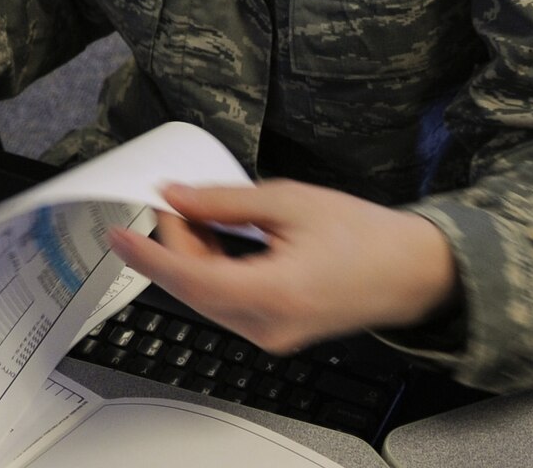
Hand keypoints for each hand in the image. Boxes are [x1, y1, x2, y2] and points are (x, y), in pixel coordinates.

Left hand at [108, 179, 457, 354]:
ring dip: (192, 258)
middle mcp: (266, 326)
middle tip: (170, 203)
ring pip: (207, 298)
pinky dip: (213, 271)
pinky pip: (227, 303)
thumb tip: (180, 197)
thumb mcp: (290, 202)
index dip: (148, 254)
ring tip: (196, 215)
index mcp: (272, 294)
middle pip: (193, 289)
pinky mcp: (276, 331)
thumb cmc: (366, 236)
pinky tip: (216, 240)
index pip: (189, 278)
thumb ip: (225, 202)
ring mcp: (271, 335)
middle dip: (172, 246)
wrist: (412, 270)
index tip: (120, 233)